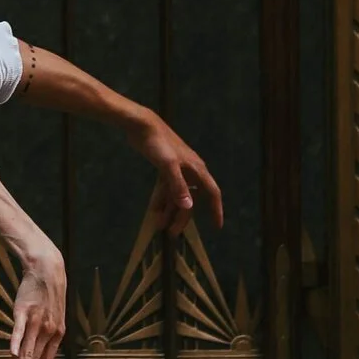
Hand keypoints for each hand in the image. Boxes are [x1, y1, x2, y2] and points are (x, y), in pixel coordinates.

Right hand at [8, 249, 66, 358]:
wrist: (48, 269)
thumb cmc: (48, 294)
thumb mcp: (55, 316)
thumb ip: (48, 334)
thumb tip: (39, 349)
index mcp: (57, 334)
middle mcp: (48, 331)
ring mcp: (36, 321)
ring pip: (28, 351)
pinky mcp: (23, 311)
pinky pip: (19, 330)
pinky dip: (16, 342)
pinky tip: (13, 355)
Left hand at [141, 120, 222, 235]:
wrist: (141, 125)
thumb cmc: (158, 143)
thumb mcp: (168, 166)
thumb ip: (178, 186)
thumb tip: (190, 207)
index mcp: (197, 169)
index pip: (212, 193)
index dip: (216, 210)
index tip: (217, 226)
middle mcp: (191, 170)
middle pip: (191, 199)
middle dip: (183, 216)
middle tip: (172, 233)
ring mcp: (178, 169)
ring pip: (177, 195)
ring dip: (170, 210)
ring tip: (160, 225)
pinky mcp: (165, 167)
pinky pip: (167, 188)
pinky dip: (161, 199)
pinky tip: (154, 210)